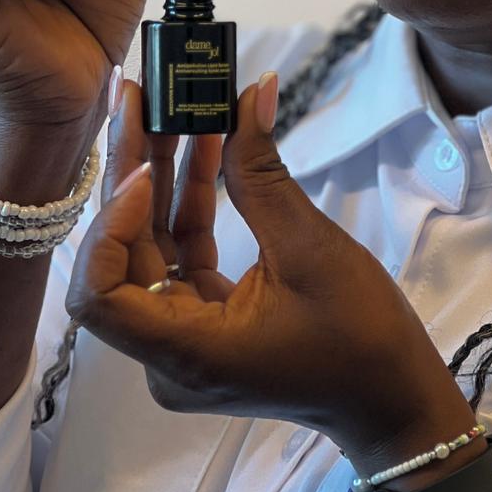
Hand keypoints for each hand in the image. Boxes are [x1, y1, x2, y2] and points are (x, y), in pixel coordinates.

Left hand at [63, 72, 471, 466]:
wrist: (393, 397)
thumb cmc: (361, 340)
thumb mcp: (310, 249)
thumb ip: (263, 174)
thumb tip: (251, 94)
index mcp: (184, 353)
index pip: (98, 294)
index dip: (109, 227)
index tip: (145, 168)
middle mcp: (168, 354)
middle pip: (122, 256)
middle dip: (133, 173)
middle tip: (141, 97)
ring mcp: (185, 339)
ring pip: (150, 249)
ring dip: (162, 179)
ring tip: (171, 107)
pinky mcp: (206, 322)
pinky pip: (181, 257)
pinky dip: (190, 204)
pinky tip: (205, 145)